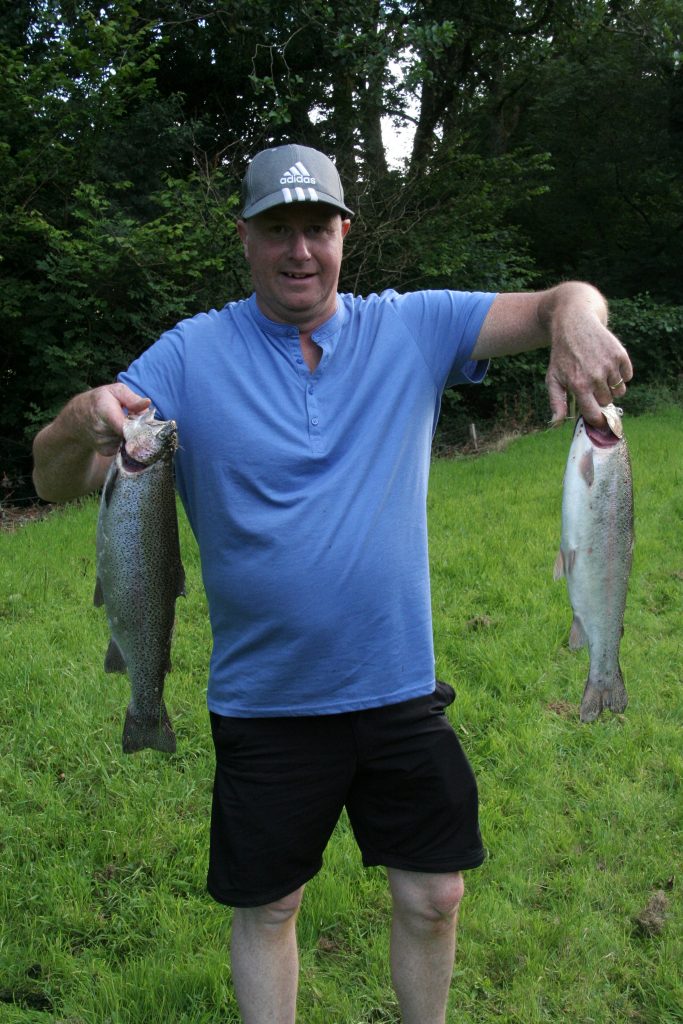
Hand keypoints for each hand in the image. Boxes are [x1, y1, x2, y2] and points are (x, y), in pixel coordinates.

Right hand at [75, 383, 150, 455]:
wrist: (78, 418)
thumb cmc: (99, 401)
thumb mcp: (114, 391)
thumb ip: (131, 398)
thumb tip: (147, 403)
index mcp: (104, 411)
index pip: (125, 426)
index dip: (139, 425)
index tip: (143, 421)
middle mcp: (101, 430)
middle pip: (131, 433)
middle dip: (137, 427)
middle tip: (133, 417)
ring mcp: (103, 443)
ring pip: (129, 440)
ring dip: (131, 433)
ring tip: (122, 423)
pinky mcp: (106, 452)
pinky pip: (124, 447)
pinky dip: (125, 440)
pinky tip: (118, 432)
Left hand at [545, 298, 632, 427]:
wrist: (575, 324)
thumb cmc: (562, 355)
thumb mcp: (553, 378)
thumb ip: (556, 403)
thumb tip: (557, 424)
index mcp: (579, 386)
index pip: (595, 414)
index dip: (597, 420)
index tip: (597, 419)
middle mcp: (596, 377)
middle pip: (607, 402)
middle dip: (600, 397)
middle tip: (591, 383)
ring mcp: (610, 365)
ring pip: (619, 391)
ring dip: (611, 386)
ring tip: (598, 372)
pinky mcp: (620, 355)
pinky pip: (628, 376)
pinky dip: (621, 374)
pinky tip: (608, 364)